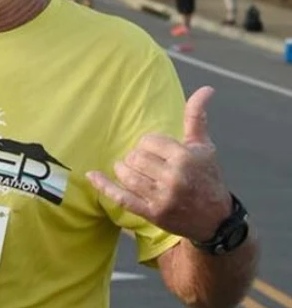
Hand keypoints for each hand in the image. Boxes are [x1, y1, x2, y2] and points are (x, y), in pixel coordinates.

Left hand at [87, 87, 232, 241]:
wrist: (215, 218)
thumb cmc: (207, 177)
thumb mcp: (204, 147)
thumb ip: (196, 118)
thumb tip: (205, 88)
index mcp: (185, 158)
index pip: (149, 141)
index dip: (148, 143)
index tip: (155, 150)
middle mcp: (174, 178)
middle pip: (136, 158)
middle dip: (135, 157)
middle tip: (142, 161)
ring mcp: (162, 197)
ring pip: (128, 176)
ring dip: (122, 169)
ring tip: (127, 168)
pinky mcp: (152, 213)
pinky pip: (122, 198)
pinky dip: (104, 186)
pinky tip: (92, 176)